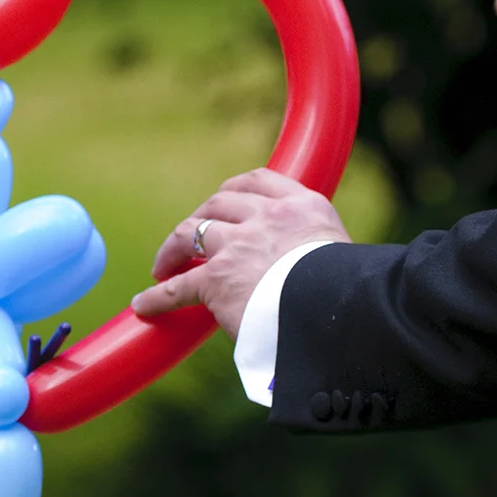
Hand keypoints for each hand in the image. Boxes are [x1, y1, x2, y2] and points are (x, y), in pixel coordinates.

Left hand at [129, 169, 350, 337]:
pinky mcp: (217, 280)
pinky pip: (177, 287)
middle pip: (218, 204)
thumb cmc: (352, 296)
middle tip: (191, 238)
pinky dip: (157, 296)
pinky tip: (144, 304)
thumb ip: (314, 249)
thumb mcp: (341, 255)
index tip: (224, 197)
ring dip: (173, 250)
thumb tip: (304, 270)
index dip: (234, 190)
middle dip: (199, 218)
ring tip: (164, 266)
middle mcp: (267, 218)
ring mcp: (238, 246)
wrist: (344, 316)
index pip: (258, 181)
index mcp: (303, 206)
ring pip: (190, 234)